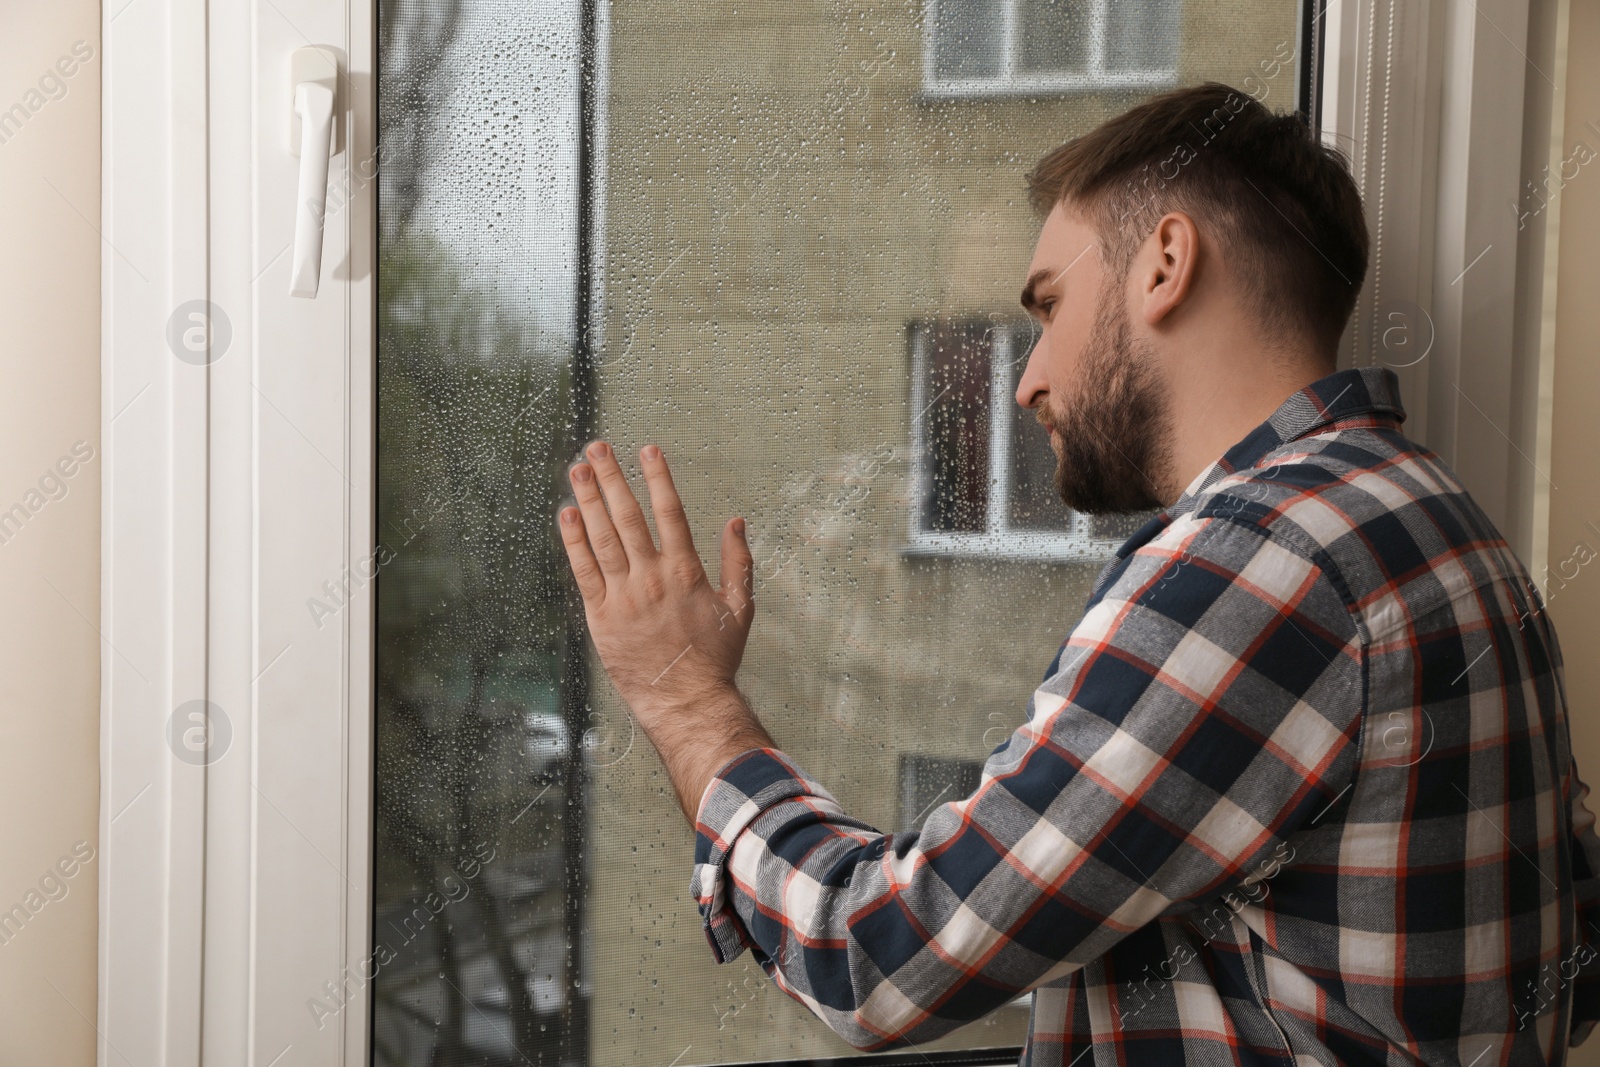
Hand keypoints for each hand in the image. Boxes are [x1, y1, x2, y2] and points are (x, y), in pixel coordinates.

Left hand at [557, 441, 755, 727]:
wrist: (686, 701)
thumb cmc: (715, 658)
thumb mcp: (741, 608)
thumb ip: (739, 562)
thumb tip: (737, 522)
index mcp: (685, 571)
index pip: (670, 512)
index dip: (658, 477)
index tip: (648, 449)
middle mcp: (652, 577)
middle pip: (628, 516)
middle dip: (612, 478)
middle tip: (597, 448)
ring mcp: (624, 595)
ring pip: (602, 537)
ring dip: (589, 500)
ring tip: (578, 469)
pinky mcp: (602, 615)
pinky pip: (584, 571)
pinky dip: (574, 541)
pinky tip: (567, 514)